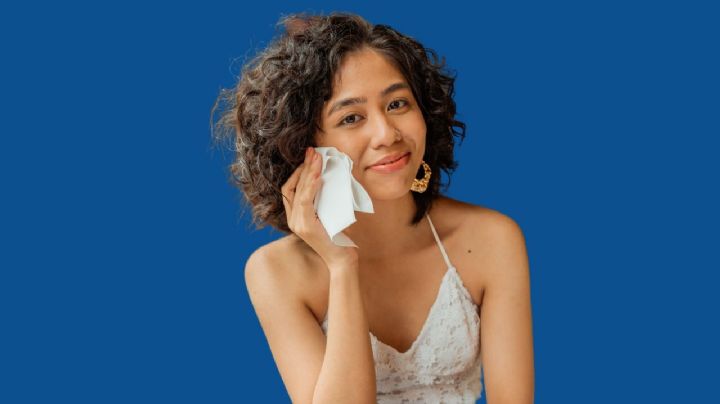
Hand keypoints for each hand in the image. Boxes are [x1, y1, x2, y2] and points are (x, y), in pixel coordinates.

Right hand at [281, 147, 358, 268]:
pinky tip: (318, 176)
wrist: (342, 259)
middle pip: (291, 186)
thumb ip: (325, 199)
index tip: (310, 158)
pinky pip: (305, 201)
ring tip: (317, 158)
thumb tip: (331, 176)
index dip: (298, 171)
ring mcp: (297, 223)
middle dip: (303, 166)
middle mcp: (293, 219)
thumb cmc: (339, 236)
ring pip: (298, 191)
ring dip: (308, 172)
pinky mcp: (306, 226)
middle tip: (313, 151)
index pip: (290, 188)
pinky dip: (311, 186)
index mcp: (296, 216)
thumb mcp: (330, 213)